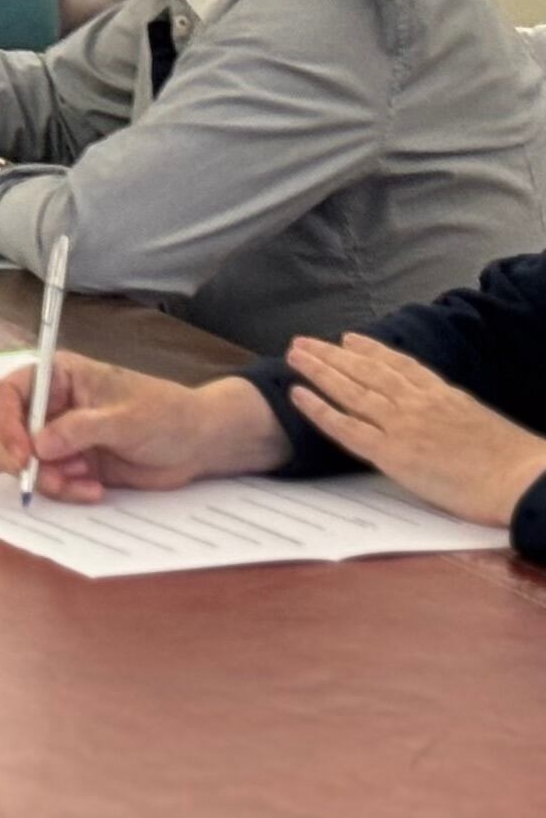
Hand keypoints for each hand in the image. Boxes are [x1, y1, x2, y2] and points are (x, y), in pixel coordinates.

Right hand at [0, 360, 287, 504]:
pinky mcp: (71, 464)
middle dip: (19, 457)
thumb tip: (39, 444)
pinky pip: (50, 481)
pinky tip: (93, 489)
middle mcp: (51, 405)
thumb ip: (80, 429)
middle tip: (40, 477)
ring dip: (46, 478)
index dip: (5, 421)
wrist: (200, 445)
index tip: (23, 453)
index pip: (8, 393)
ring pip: (24, 460)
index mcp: (58, 377)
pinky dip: (65, 490)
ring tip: (82, 483)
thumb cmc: (168, 415)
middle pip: (5, 429)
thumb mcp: (126, 419)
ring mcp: (59, 436)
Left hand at [281, 332, 545, 528]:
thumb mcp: (483, 422)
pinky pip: (345, 427)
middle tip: (304, 341)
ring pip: (350, 391)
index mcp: (444, 395)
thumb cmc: (514, 461)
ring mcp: (402, 426)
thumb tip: (447, 419)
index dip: (371, 351)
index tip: (350, 339)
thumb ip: (456, 414)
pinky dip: (319, 409)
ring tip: (294, 355)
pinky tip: (297, 395)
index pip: (400, 366)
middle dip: (333, 354)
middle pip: (367, 371)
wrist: (522, 479)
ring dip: (318, 371)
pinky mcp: (391, 453)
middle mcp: (418, 403)